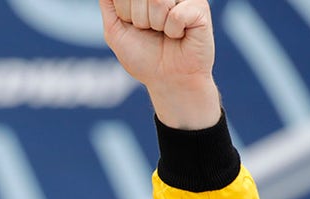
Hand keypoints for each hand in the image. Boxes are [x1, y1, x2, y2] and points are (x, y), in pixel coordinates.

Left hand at [100, 0, 220, 128]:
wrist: (168, 80)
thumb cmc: (143, 56)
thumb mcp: (115, 31)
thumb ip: (109, 4)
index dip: (124, 14)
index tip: (136, 26)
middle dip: (139, 20)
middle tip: (152, 31)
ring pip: (157, 1)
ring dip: (155, 25)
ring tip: (165, 32)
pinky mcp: (200, 8)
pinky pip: (176, 15)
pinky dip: (173, 32)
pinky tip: (180, 35)